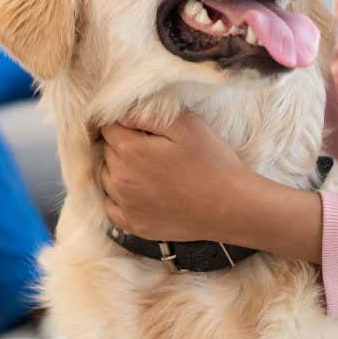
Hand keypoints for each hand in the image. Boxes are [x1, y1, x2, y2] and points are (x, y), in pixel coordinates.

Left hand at [100, 112, 252, 241]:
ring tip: (147, 167)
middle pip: (106, 151)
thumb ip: (148, 116)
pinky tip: (137, 191)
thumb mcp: (186, 126)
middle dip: (121, 143)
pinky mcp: (133, 225)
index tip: (138, 125)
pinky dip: (117, 196)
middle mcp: (121, 179)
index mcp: (131, 151)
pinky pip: (111, 206)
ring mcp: (125, 205)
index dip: (121, 122)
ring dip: (118, 168)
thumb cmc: (212, 162)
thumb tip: (121, 114)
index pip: (108, 128)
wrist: (231, 207)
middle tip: (149, 145)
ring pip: (106, 176)